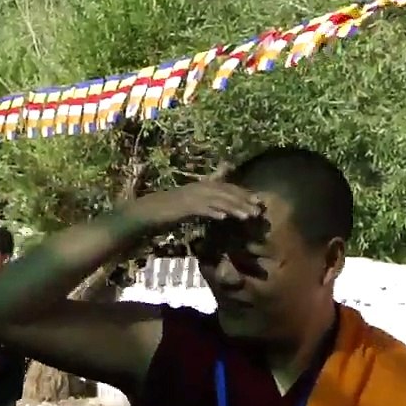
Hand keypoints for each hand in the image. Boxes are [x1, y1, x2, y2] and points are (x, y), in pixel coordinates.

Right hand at [117, 180, 262, 231]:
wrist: (146, 212)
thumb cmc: (167, 212)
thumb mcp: (190, 207)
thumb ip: (205, 207)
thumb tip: (221, 213)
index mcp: (200, 186)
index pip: (225, 188)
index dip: (242, 194)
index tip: (257, 201)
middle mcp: (197, 188)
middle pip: (225, 192)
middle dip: (243, 200)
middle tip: (259, 209)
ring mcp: (190, 197)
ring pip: (217, 200)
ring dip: (233, 207)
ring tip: (248, 216)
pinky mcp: (183, 207)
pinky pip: (201, 209)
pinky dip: (213, 212)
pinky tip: (223, 218)